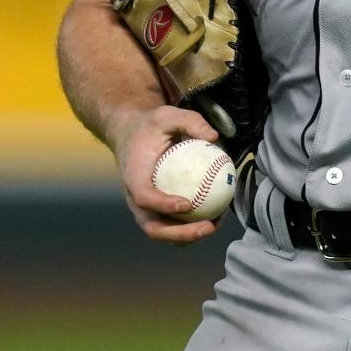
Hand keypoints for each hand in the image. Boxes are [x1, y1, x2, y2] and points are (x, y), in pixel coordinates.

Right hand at [110, 105, 222, 244]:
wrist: (132, 136)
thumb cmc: (151, 126)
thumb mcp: (167, 115)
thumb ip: (190, 121)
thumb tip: (215, 138)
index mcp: (133, 177)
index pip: (144, 197)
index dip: (163, 205)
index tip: (188, 204)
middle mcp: (136, 200)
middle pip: (154, 228)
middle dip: (180, 235)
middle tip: (208, 227)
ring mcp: (146, 209)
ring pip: (166, 232)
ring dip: (190, 236)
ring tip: (217, 224)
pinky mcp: (158, 211)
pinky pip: (175, 225)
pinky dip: (194, 226)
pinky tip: (218, 215)